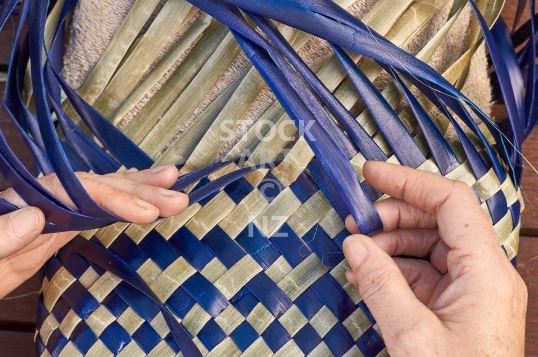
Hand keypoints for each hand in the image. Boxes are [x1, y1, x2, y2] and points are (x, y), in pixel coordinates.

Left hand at [0, 166, 187, 297]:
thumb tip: (35, 215)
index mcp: (21, 203)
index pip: (76, 190)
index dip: (114, 198)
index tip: (147, 214)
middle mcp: (41, 201)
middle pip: (96, 187)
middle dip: (138, 191)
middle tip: (178, 196)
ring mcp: (51, 213)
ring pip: (100, 194)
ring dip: (138, 189)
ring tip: (173, 184)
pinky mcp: (56, 229)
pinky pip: (94, 211)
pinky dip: (121, 203)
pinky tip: (144, 197)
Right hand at [343, 161, 526, 355]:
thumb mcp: (412, 336)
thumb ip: (380, 284)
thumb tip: (354, 243)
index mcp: (485, 272)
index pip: (450, 202)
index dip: (408, 181)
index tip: (369, 174)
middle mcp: (484, 273)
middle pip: (437, 220)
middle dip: (392, 216)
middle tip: (354, 224)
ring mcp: (470, 289)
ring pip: (428, 245)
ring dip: (389, 243)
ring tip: (356, 255)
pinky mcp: (456, 305)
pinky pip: (423, 271)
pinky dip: (394, 268)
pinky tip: (368, 276)